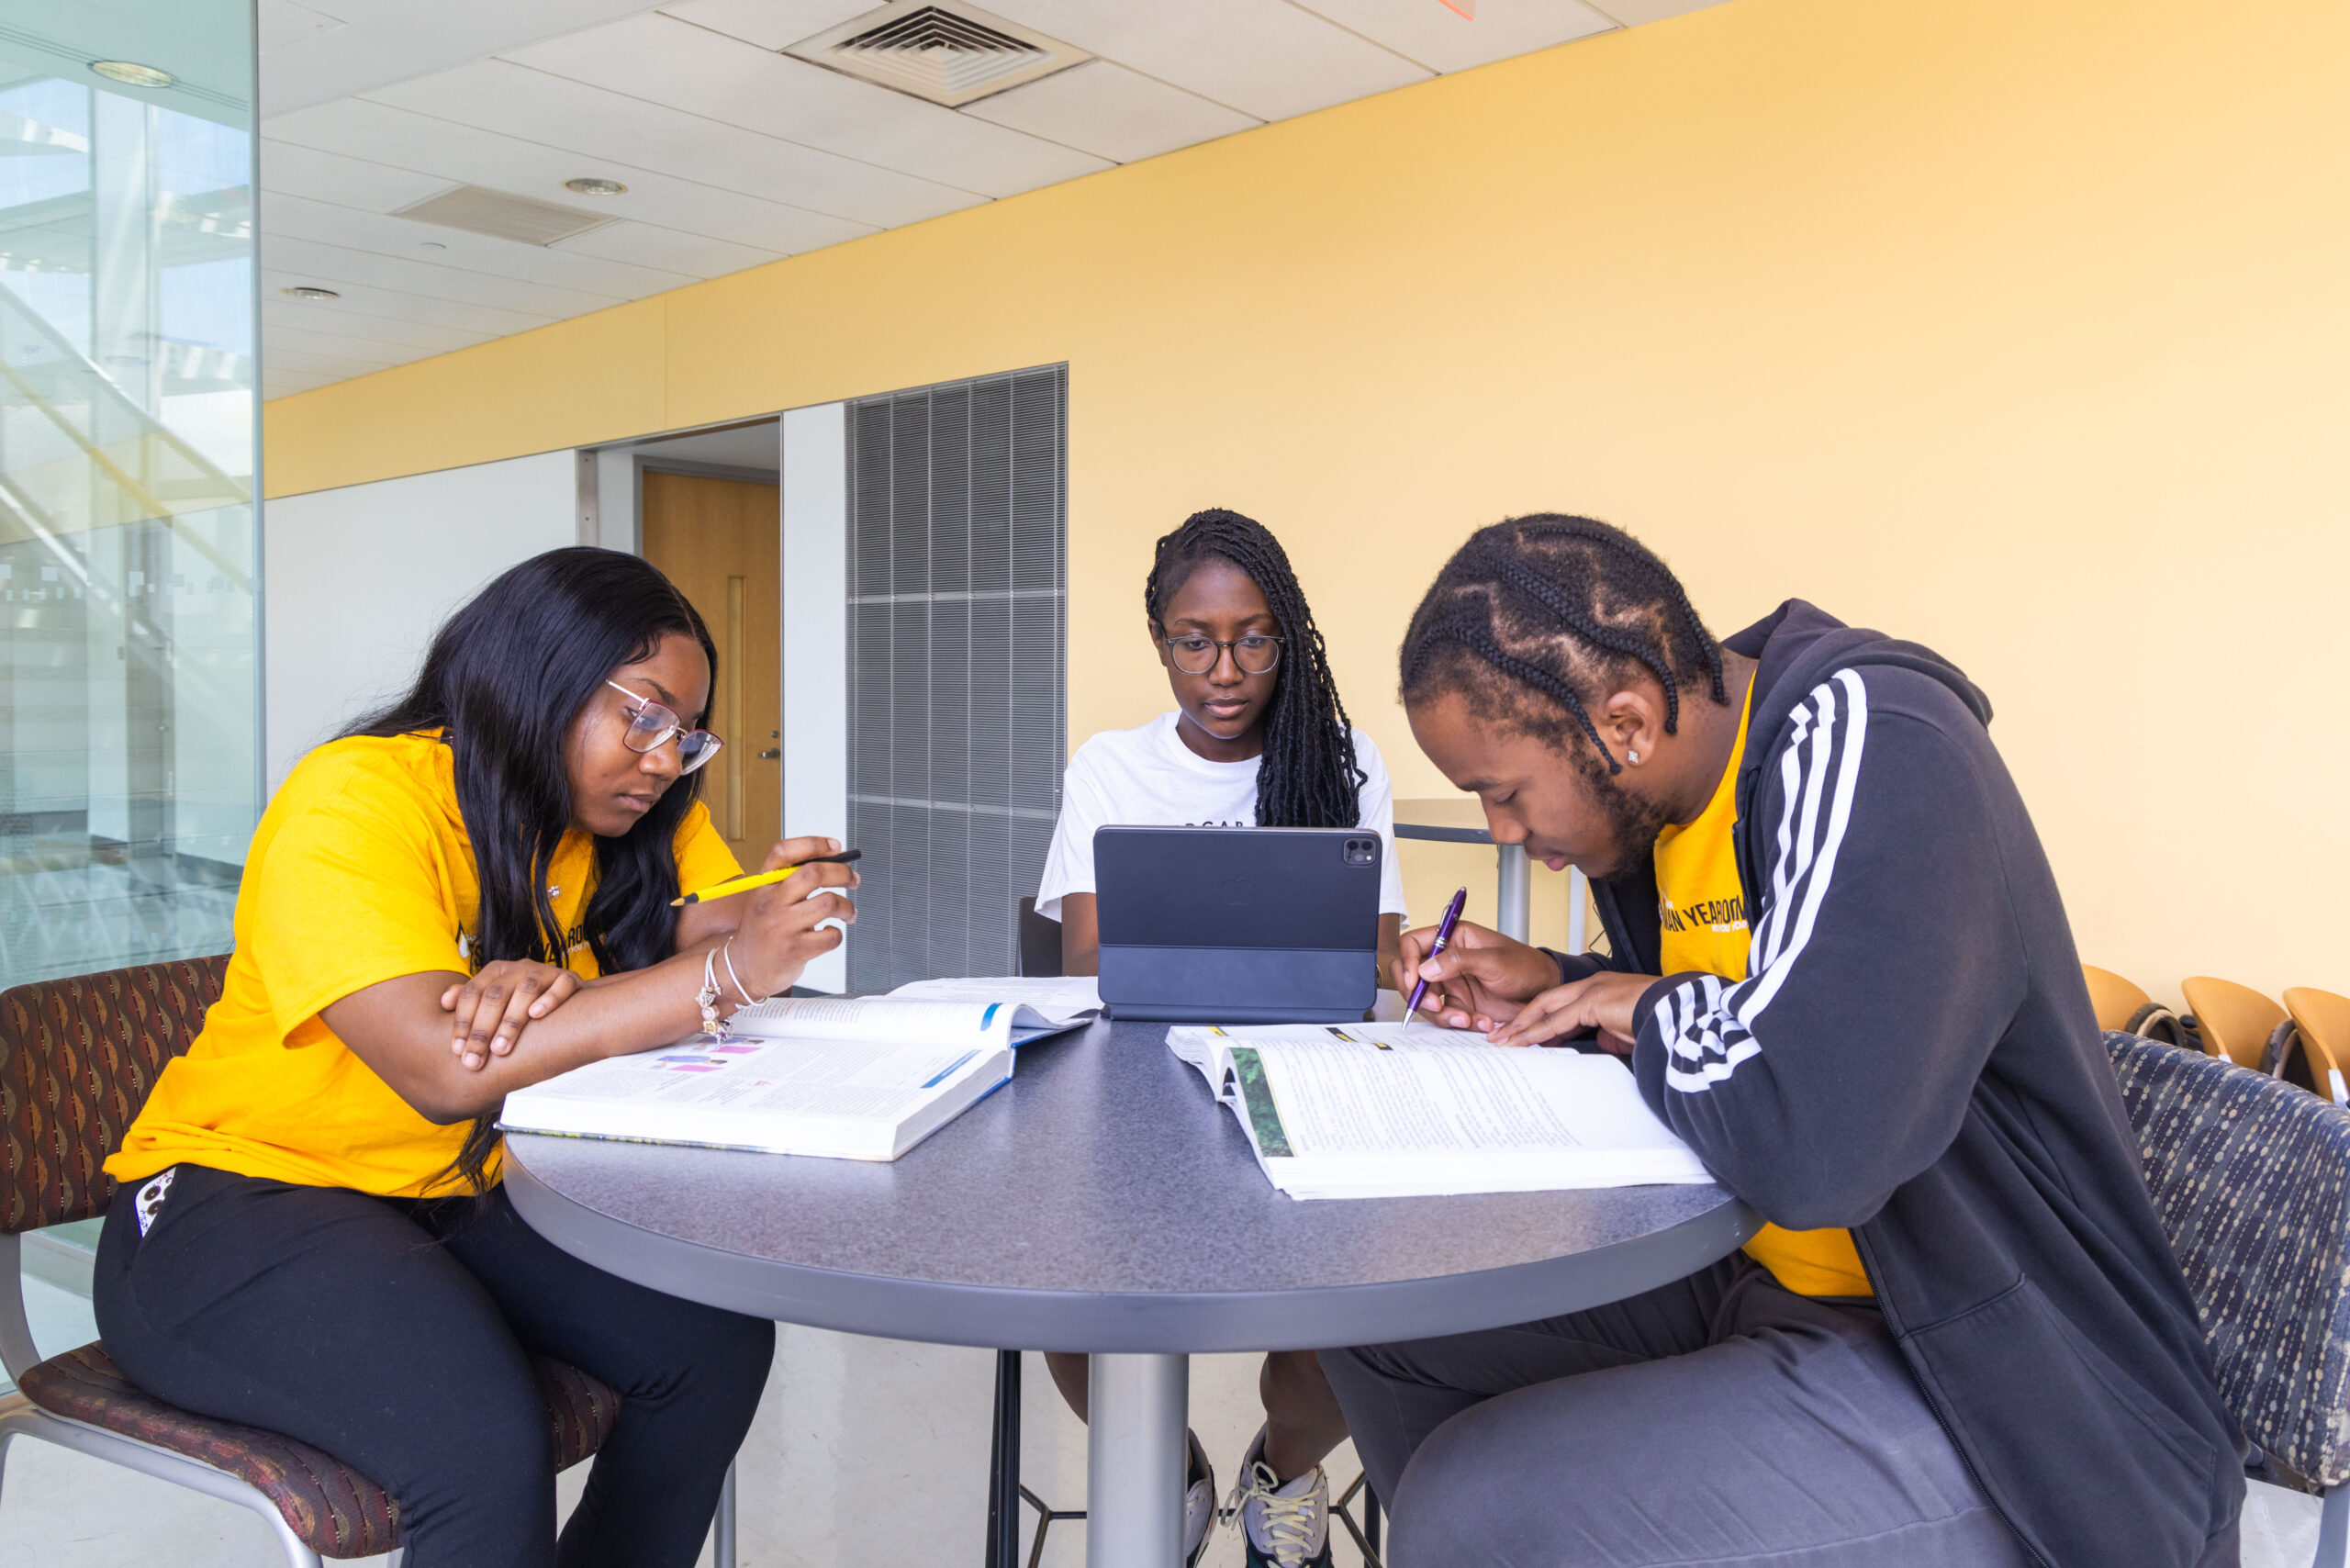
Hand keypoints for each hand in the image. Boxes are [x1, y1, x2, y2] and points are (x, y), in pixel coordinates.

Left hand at [442, 961, 582, 1070]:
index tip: (458, 1051)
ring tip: (501, 1049)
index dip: (463, 1022)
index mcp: (495, 972)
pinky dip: (549, 999)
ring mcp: (544, 972)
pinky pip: (561, 985)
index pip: (472, 993)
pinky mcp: (569, 979)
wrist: (568, 996)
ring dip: (511, 1021)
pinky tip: (537, 1015)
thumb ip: (470, 1000)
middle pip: (495, 995)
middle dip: (482, 1030)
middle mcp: (517, 968)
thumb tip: (444, 1001)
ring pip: (525, 991)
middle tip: (475, 1060)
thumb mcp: (495, 999)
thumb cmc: (523, 1002)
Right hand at [728, 835, 859, 997]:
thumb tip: (835, 864)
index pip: (784, 852)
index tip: (836, 847)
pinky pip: (830, 936)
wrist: (743, 969)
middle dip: (842, 873)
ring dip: (846, 906)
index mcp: (763, 885)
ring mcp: (782, 927)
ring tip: (848, 912)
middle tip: (854, 879)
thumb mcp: (766, 899)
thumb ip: (791, 882)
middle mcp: (771, 902)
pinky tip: (830, 933)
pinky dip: (837, 933)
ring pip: (828, 903)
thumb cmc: (762, 931)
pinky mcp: (795, 950)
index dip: (813, 844)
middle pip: (813, 873)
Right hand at [1391, 920, 1561, 1029]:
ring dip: (1442, 1014)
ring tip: (1465, 1018)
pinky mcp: (1461, 1005)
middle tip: (1434, 1004)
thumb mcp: (1494, 960)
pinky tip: (1479, 1021)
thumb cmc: (1526, 966)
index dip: (1407, 961)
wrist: (1545, 993)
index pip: (1413, 944)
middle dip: (1419, 994)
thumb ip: (1458, 961)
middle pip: (1412, 976)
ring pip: (1426, 1001)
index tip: (1413, 980)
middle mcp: (1448, 961)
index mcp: (1453, 938)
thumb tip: (1425, 968)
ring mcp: (1453, 984)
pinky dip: (1458, 1023)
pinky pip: (1446, 1016)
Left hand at [1487, 971, 1659, 1050]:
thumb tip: (1596, 1041)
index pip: (1560, 1003)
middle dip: (1520, 1019)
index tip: (1520, 1032)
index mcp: (1600, 989)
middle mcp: (1591, 986)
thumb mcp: (1624, 1030)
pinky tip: (1521, 1042)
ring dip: (1521, 1026)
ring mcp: (1591, 991)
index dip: (1537, 1018)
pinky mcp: (1593, 1002)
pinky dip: (1535, 1032)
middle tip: (1499, 1034)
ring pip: (1545, 1009)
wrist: (1678, 1016)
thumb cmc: (1659, 1023)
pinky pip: (1556, 1021)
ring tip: (1501, 1041)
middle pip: (1545, 1001)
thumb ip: (1605, 1032)